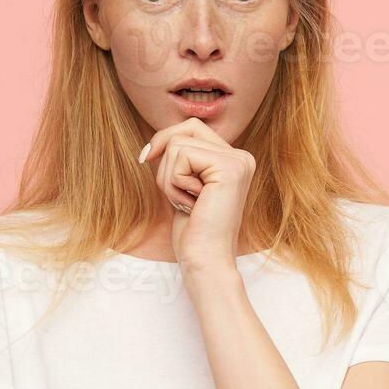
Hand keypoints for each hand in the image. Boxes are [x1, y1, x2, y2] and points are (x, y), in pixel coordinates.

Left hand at [137, 117, 254, 269]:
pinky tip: (192, 204)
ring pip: (178, 144)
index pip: (192, 128)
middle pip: (186, 130)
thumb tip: (154, 142)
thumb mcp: (183, 186)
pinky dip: (174, 183)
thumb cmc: (193, 231)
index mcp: (234, 160)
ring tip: (188, 203)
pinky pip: (181, 156)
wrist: (205, 260)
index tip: (146, 159)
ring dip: (169, 178)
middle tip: (176, 193)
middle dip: (166, 159)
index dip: (165, 141)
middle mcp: (241, 157)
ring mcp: (239, 161)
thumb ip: (178, 160)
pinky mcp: (230, 168)